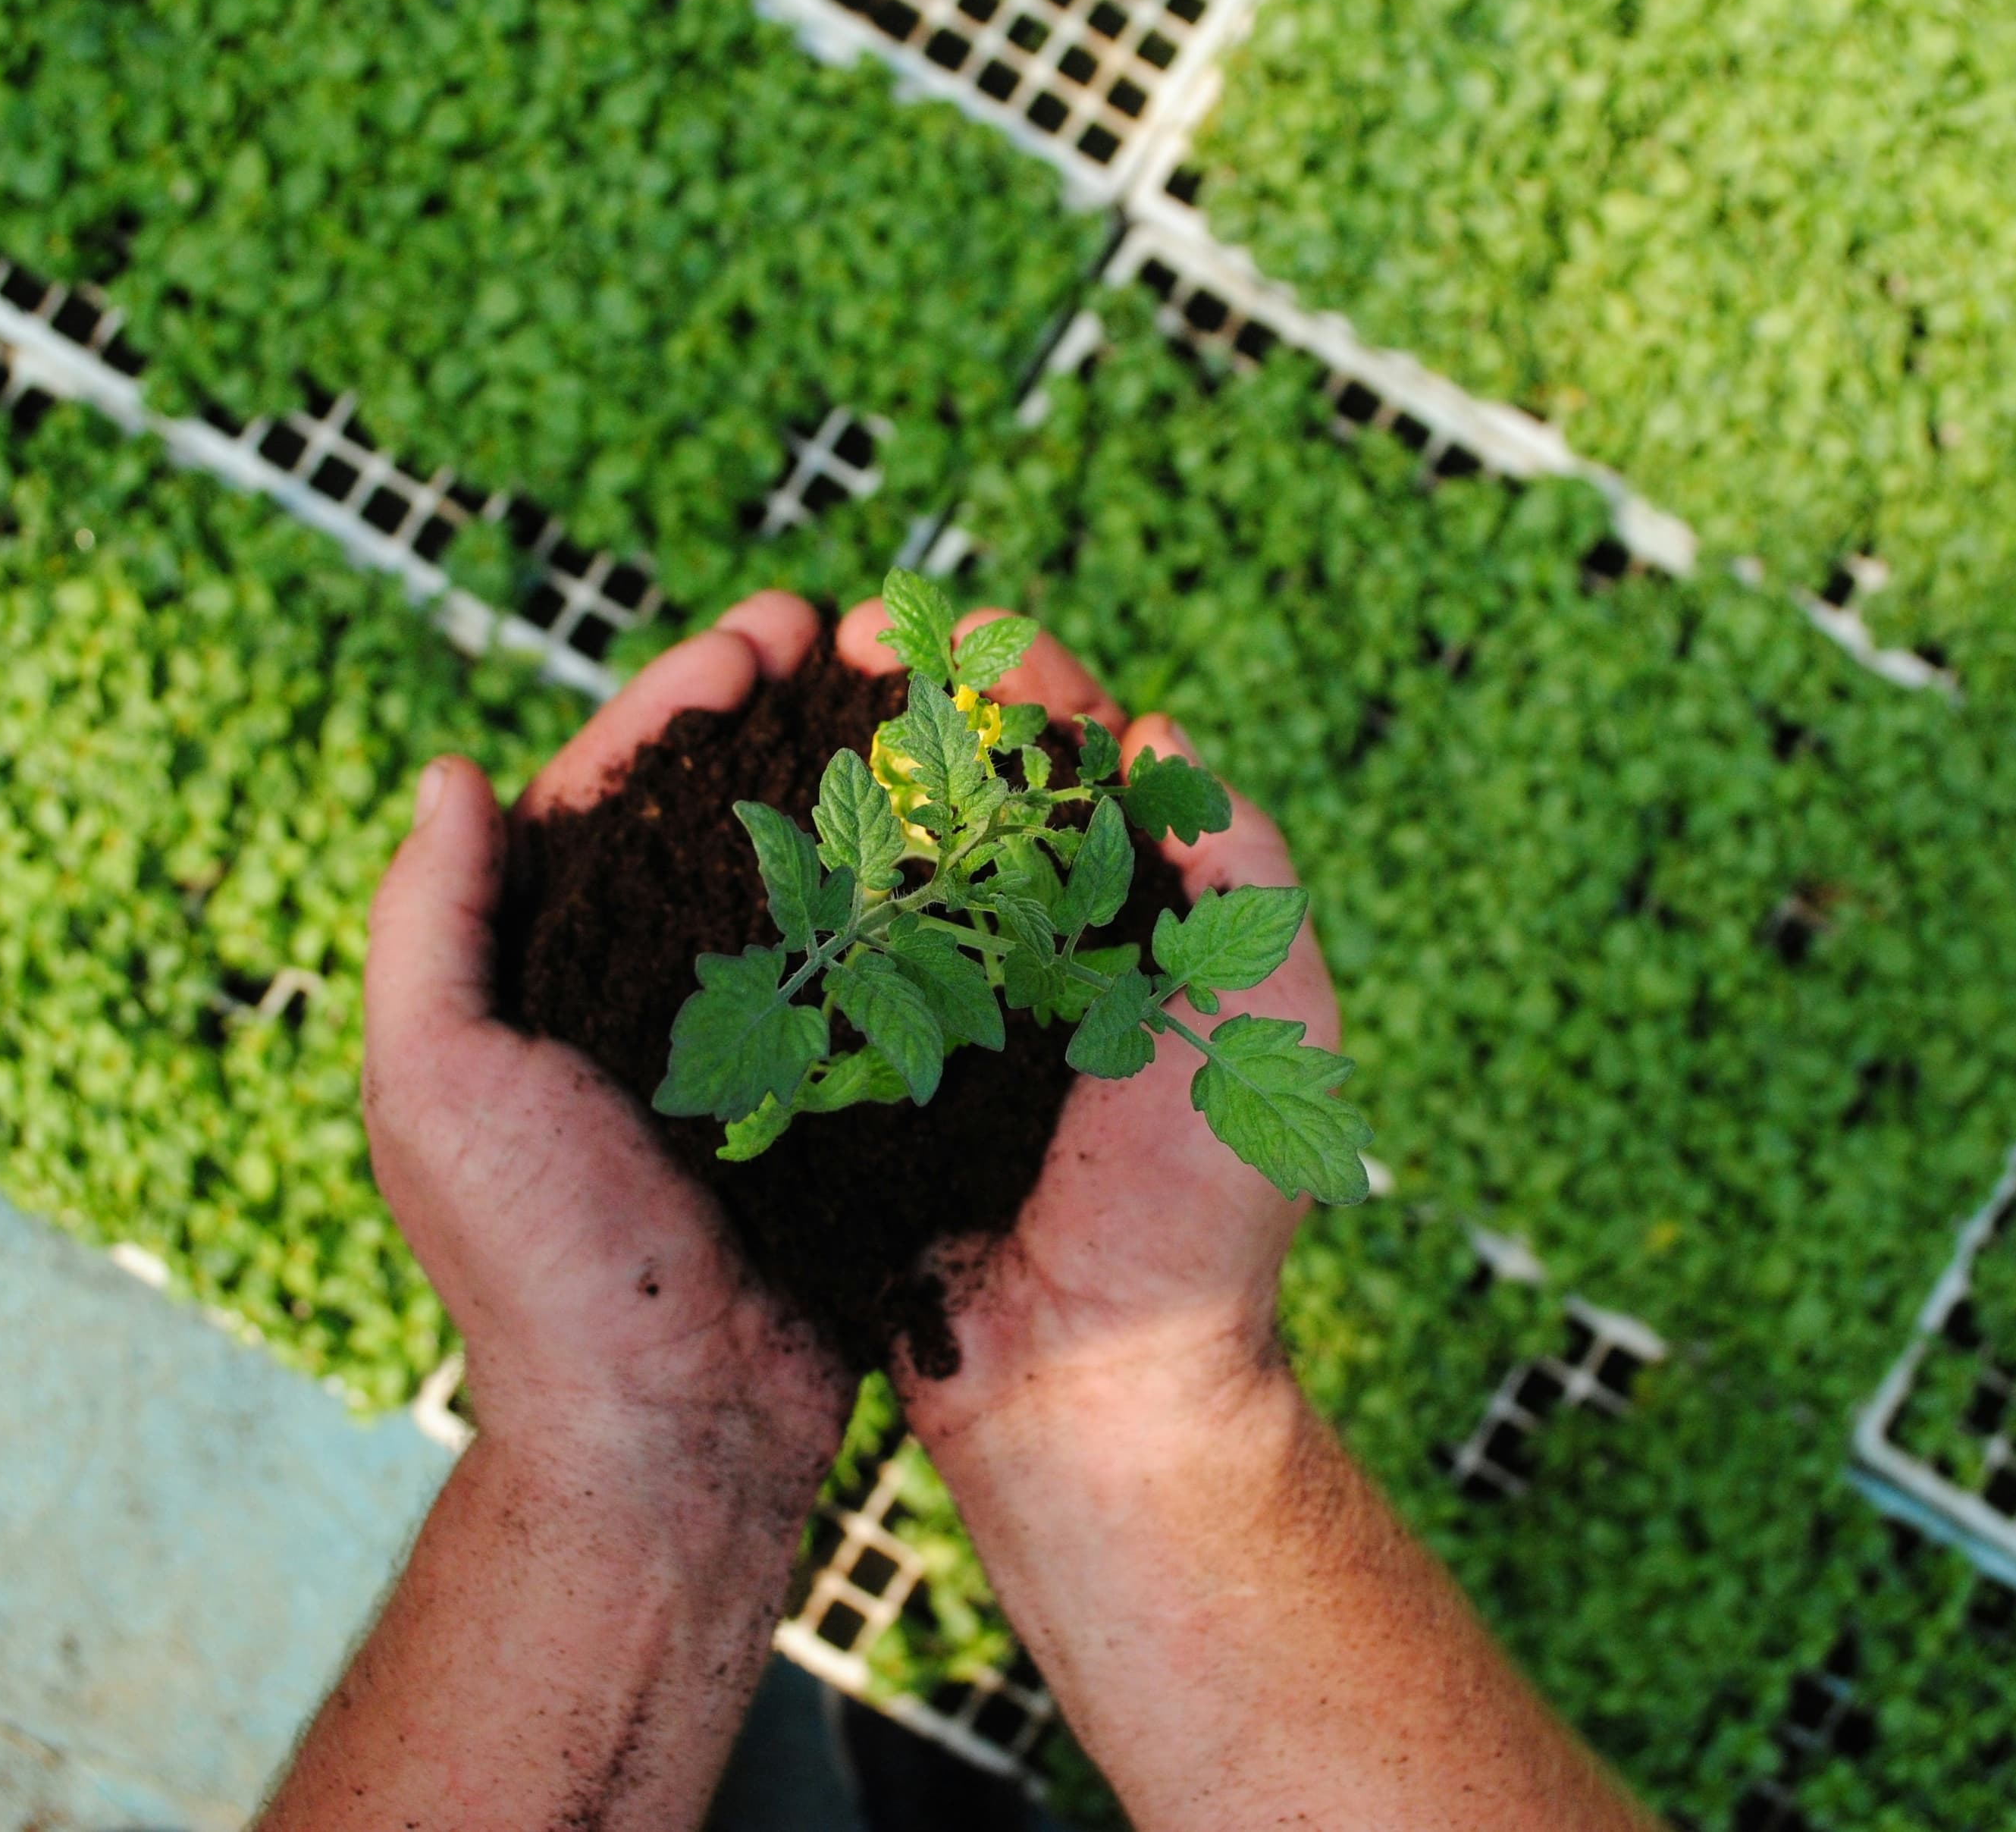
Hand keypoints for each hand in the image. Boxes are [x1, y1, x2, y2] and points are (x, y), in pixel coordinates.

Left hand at [360, 590, 854, 1515]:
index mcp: (537, 982)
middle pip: (705, 818)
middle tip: (846, 636)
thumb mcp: (435, 1084)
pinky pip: (864, 973)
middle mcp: (632, 1002)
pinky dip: (905, 897)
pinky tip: (962, 840)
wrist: (672, 1435)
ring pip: (794, 879)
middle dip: (770, 716)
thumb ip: (427, 927)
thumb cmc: (541, 1268)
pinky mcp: (820, 1106)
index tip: (755, 635)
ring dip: (846, 784)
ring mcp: (734, 1051)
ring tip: (917, 707)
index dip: (673, 701)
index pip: (602, 798)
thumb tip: (448, 774)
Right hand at [820, 600, 1334, 1450]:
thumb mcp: (1272, 1014)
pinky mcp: (866, 1077)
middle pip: (965, 779)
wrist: (1092, 1379)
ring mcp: (942, 1009)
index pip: (1076, 755)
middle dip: (908, 691)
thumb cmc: (1196, 1211)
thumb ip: (1240, 865)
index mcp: (1138, 919)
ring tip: (779, 702)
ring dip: (835, 768)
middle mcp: (1035, 948)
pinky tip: (743, 834)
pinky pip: (821, 962)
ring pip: (884, 853)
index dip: (1016, 674)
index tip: (950, 637)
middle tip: (846, 643)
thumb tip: (1157, 735)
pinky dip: (787, 889)